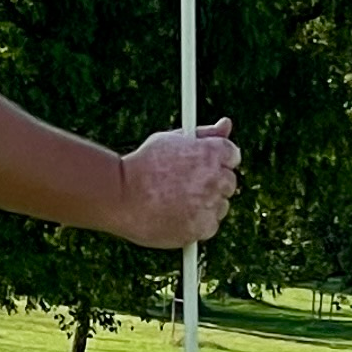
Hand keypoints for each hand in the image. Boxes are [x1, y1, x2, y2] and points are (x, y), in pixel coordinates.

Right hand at [111, 118, 238, 247]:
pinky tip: (175, 216)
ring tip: (175, 201)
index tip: (200, 166)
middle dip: (212, 184)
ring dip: (206, 205)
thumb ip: (204, 134)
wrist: (118, 195)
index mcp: (211, 152)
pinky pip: (210, 226)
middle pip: (229, 182)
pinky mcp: (203, 227)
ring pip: (221, 206)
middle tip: (184, 185)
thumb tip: (226, 124)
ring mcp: (210, 204)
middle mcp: (216, 177)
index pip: (232, 155)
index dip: (215, 161)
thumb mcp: (171, 140)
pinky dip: (197, 224)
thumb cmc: (142, 165)